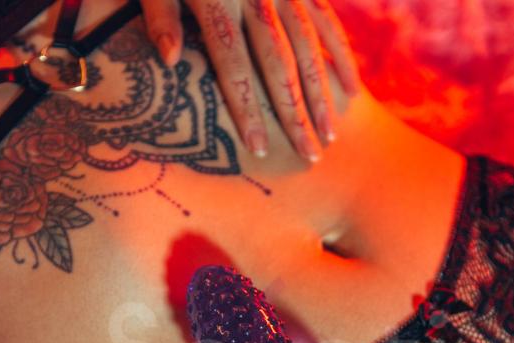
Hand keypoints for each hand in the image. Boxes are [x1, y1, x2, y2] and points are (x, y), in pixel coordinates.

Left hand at [138, 0, 360, 161]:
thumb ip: (160, 14)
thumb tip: (172, 62)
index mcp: (218, 1)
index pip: (235, 67)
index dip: (248, 110)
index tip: (260, 149)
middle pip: (281, 66)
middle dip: (295, 115)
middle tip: (310, 156)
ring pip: (310, 48)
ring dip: (323, 95)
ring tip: (331, 134)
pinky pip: (327, 20)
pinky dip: (341, 55)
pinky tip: (353, 89)